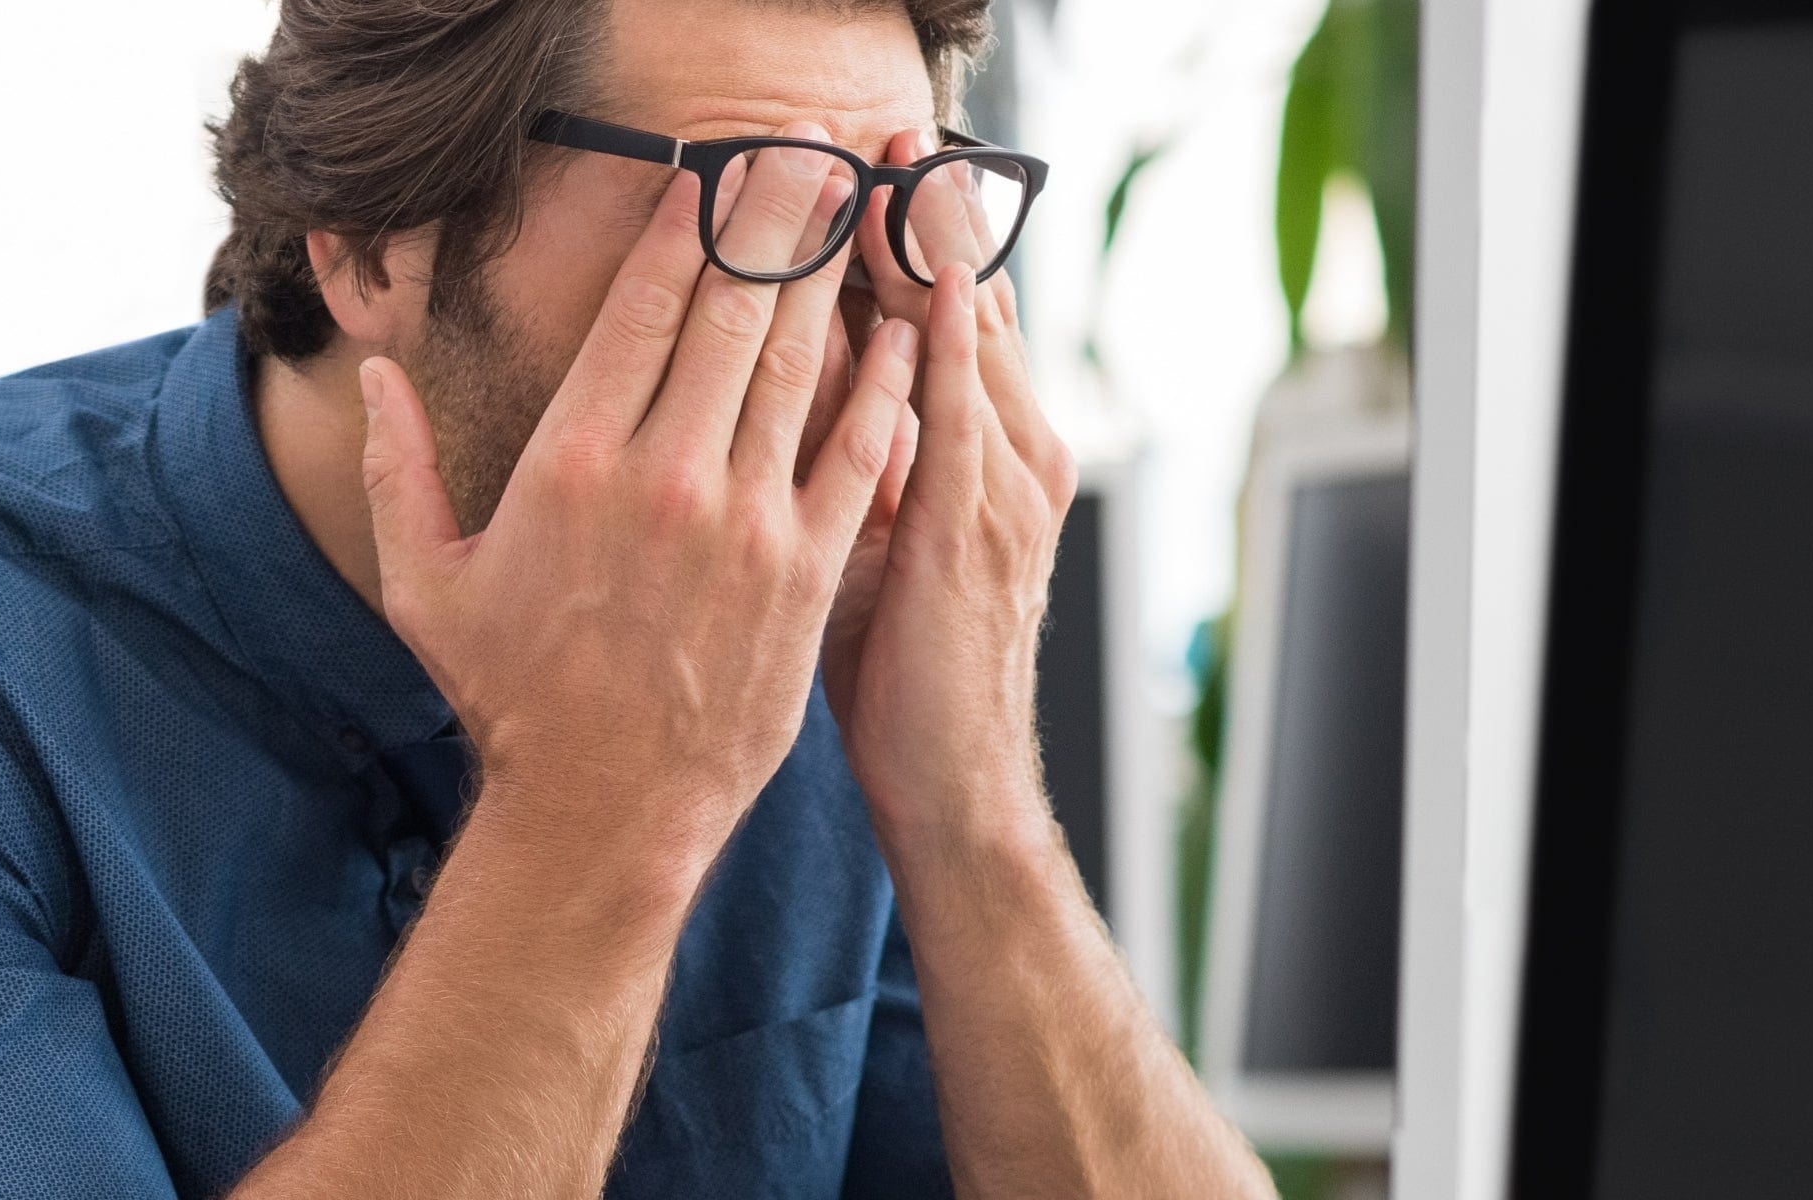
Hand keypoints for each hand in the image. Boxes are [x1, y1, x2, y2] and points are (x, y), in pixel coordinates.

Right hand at [358, 123, 918, 855]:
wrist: (603, 810)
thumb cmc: (511, 697)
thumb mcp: (426, 582)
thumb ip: (396, 467)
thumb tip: (375, 373)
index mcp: (572, 462)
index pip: (642, 308)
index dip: (684, 228)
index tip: (709, 176)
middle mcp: (663, 476)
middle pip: (732, 312)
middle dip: (773, 219)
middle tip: (802, 152)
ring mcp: (744, 524)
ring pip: (800, 366)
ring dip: (831, 277)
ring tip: (853, 210)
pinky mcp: (805, 573)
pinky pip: (858, 455)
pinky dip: (885, 388)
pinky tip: (904, 333)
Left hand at [823, 127, 1075, 841]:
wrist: (953, 788)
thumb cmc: (904, 677)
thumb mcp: (878, 548)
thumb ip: (858, 467)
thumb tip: (800, 393)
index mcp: (990, 458)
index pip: (950, 322)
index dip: (916, 242)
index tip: (873, 171)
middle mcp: (1012, 457)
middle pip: (970, 308)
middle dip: (931, 219)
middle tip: (890, 138)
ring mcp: (1005, 489)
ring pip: (970, 342)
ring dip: (936, 254)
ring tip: (904, 172)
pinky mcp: (976, 529)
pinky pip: (957, 415)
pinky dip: (941, 345)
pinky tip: (922, 286)